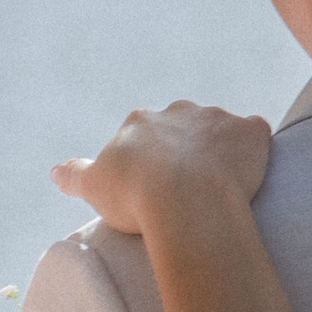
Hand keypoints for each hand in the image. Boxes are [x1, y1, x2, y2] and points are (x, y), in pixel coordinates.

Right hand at [52, 102, 274, 234]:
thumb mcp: (93, 188)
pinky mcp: (251, 131)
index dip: (150, 162)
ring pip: (220, 130)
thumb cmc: (135, 197)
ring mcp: (217, 117)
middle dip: (186, 151)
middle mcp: (179, 109)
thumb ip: (74, 175)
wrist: (187, 201)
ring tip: (221, 187)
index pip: (145, 134)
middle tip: (188, 189)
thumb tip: (56, 171)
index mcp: (140, 120)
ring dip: (221, 151)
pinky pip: (256, 135)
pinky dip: (255, 151)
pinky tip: (250, 176)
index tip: (154, 189)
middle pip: (183, 127)